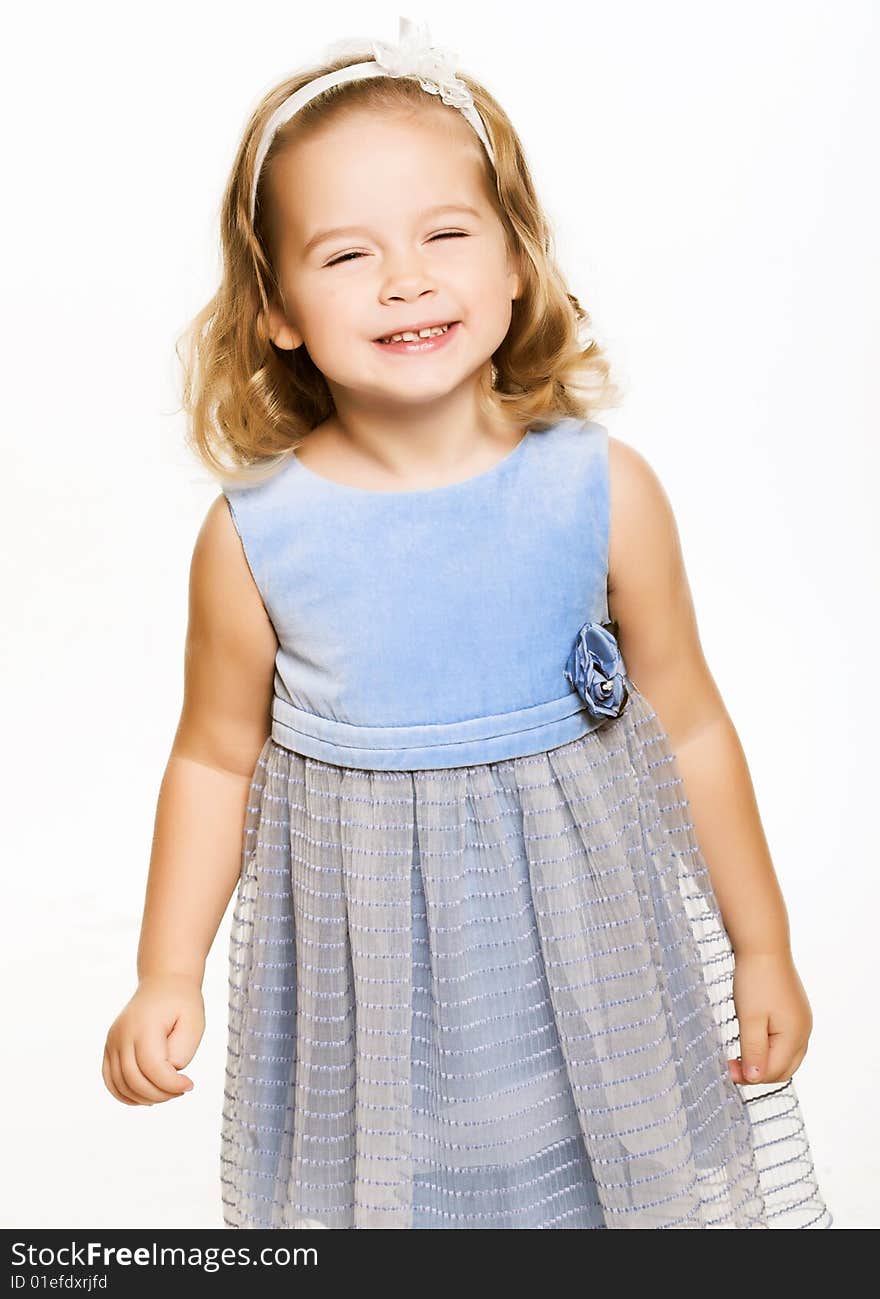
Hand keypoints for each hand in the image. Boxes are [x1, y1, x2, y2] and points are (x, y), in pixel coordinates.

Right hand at [102, 974, 204, 1105]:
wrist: (163, 983)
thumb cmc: (182, 1003)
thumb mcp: (194, 1023)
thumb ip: (182, 1051)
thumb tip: (167, 1073)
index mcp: (144, 1026)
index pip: (153, 1068)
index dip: (171, 1084)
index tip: (190, 1085)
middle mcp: (122, 1035)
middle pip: (135, 1080)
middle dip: (160, 1094)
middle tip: (180, 1091)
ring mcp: (112, 1041)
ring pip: (121, 1085)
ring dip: (144, 1098)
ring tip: (166, 1093)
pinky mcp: (109, 1047)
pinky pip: (110, 1080)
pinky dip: (126, 1095)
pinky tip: (146, 1097)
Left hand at [727, 950, 812, 1085]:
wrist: (764, 946)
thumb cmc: (755, 980)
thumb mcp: (750, 1018)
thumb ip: (753, 1050)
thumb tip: (755, 1078)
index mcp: (795, 1036)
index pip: (773, 1071)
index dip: (749, 1076)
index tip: (726, 1069)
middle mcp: (804, 1032)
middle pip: (783, 1068)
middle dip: (758, 1072)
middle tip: (731, 1066)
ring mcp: (802, 1022)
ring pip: (786, 1056)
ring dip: (764, 1061)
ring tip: (740, 1056)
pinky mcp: (795, 1012)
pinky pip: (786, 1041)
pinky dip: (770, 1047)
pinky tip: (753, 1041)